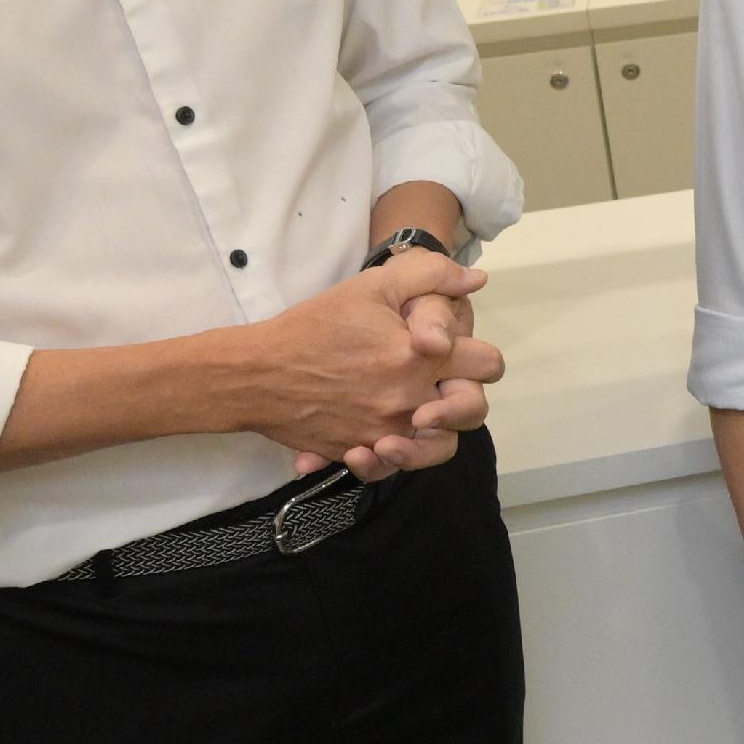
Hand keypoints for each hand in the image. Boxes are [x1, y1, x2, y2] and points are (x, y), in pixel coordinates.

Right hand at [233, 254, 502, 477]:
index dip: (479, 356)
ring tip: (415, 415)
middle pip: (472, 411)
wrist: (256, 373)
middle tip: (439, 383)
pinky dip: (388, 459)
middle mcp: (411, 400)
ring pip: (439, 449)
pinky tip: (376, 441)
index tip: (456, 351)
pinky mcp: (358, 452)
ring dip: (435, 432)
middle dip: (464, 395)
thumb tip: (476, 280)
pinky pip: (390, 467)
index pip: (487, 365)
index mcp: (421, 358)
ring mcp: (385, 432)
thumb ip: (431, 276)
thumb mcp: (373, 286)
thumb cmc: (316, 326)